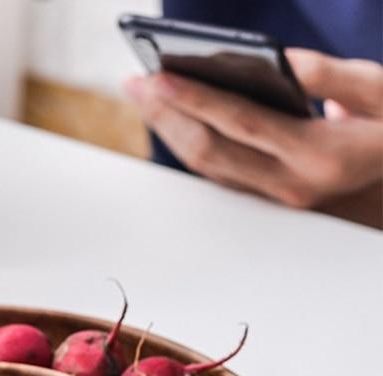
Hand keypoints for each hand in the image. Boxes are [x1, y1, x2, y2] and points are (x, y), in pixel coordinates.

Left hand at [124, 49, 382, 223]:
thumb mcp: (382, 91)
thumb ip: (329, 75)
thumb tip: (279, 60)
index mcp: (319, 155)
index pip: (242, 123)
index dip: (196, 99)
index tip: (158, 77)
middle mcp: (291, 184)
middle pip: (209, 151)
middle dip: (167, 115)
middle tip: (135, 82)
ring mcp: (277, 197)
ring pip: (207, 167)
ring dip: (170, 131)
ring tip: (143, 95)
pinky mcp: (270, 198)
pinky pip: (217, 172)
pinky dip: (189, 144)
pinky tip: (171, 118)